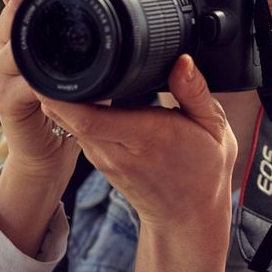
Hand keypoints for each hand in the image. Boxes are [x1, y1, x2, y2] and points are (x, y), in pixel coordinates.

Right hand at [0, 0, 79, 181]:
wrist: (53, 146)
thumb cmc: (72, 95)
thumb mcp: (88, 55)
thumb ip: (97, 25)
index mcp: (28, 24)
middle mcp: (7, 43)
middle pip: (5, 8)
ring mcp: (2, 72)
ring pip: (3, 43)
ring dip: (22, 33)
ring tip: (37, 20)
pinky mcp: (9, 102)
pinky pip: (17, 85)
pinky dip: (32, 80)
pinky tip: (45, 77)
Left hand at [38, 54, 236, 235]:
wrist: (189, 216)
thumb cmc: (204, 170)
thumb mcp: (214, 127)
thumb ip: (195, 91)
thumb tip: (182, 61)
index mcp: (146, 138)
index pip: (89, 117)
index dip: (67, 93)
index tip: (61, 65)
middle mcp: (117, 151)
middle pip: (68, 116)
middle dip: (57, 85)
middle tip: (59, 54)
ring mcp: (104, 159)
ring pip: (68, 123)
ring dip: (62, 97)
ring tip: (71, 67)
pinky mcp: (100, 161)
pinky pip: (77, 131)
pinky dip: (72, 110)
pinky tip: (84, 93)